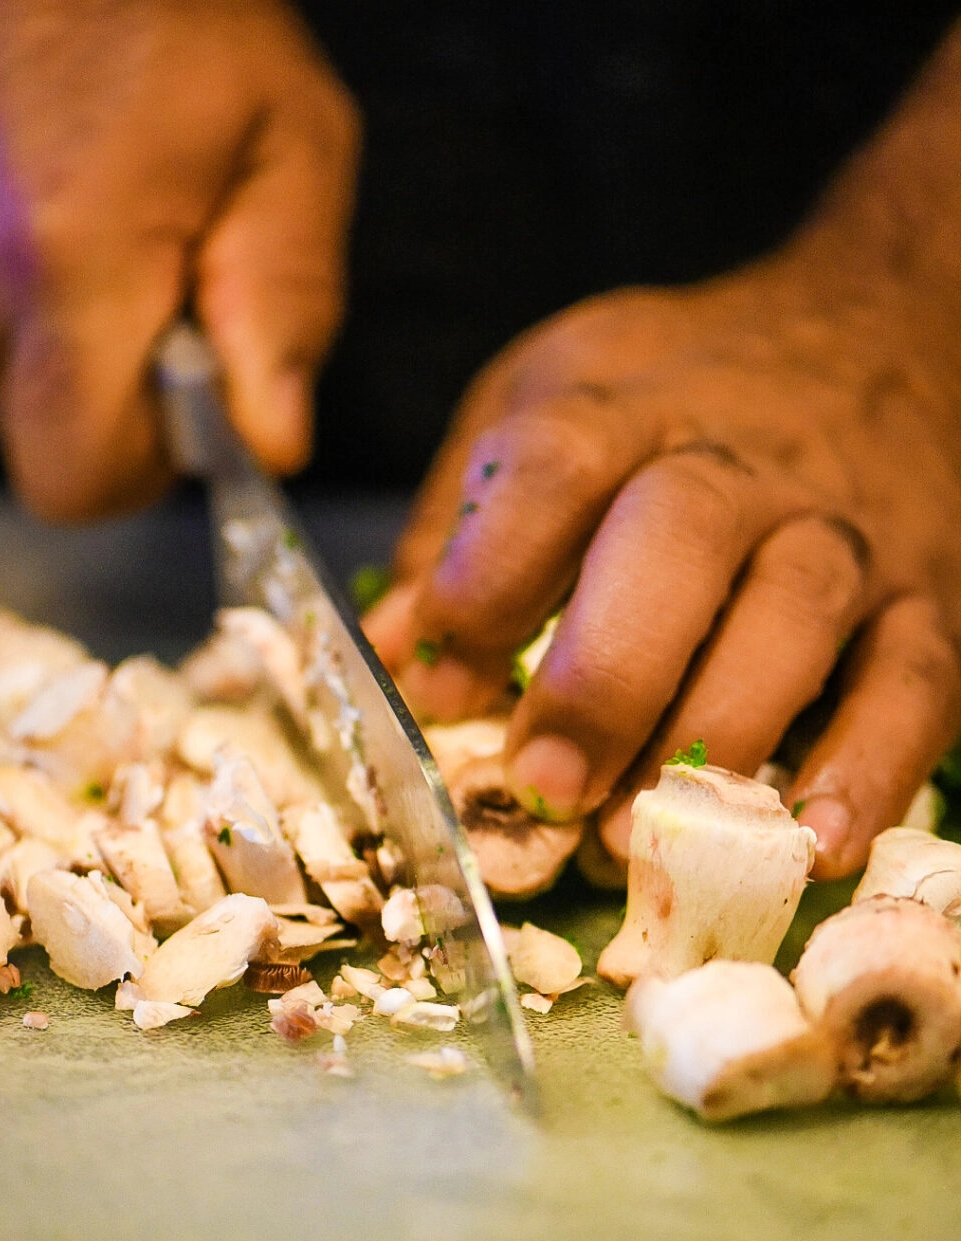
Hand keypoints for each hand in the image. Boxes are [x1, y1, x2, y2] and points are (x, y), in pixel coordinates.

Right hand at [0, 0, 357, 518]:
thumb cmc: (175, 7)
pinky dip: (33, 306)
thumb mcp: (289, 143)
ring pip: (8, 389)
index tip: (193, 402)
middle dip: (118, 403)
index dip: (145, 467)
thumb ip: (287, 305)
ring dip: (75, 347)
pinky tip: (68, 219)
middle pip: (43, 442)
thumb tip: (270, 439)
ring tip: (120, 234)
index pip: (78, 479)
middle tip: (168, 295)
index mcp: (68, 265)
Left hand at [366, 246, 960, 880]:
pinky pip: (911, 686)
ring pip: (795, 617)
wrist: (871, 336)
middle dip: (607, 673)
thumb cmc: (674, 400)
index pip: (555, 465)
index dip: (489, 573)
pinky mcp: (926, 602)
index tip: (436, 681)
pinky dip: (868, 770)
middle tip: (546, 785)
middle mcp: (740, 462)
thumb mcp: (549, 405)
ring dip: (718, 733)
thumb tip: (391, 656)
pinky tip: (811, 847)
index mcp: (624, 407)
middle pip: (680, 541)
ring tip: (639, 838)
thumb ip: (467, 524)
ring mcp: (842, 531)